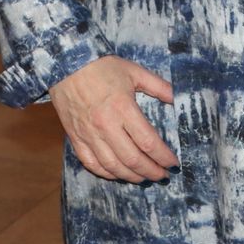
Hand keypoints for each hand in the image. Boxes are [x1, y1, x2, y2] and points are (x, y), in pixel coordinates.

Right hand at [49, 55, 176, 181]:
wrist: (66, 64)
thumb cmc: (102, 67)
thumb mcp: (135, 72)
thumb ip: (159, 86)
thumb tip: (177, 98)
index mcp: (123, 108)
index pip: (148, 141)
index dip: (163, 156)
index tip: (173, 163)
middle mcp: (106, 126)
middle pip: (132, 159)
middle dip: (151, 171)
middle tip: (163, 176)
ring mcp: (89, 134)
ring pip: (112, 166)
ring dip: (131, 176)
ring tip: (144, 178)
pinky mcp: (75, 138)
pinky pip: (90, 163)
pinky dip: (106, 173)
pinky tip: (118, 175)